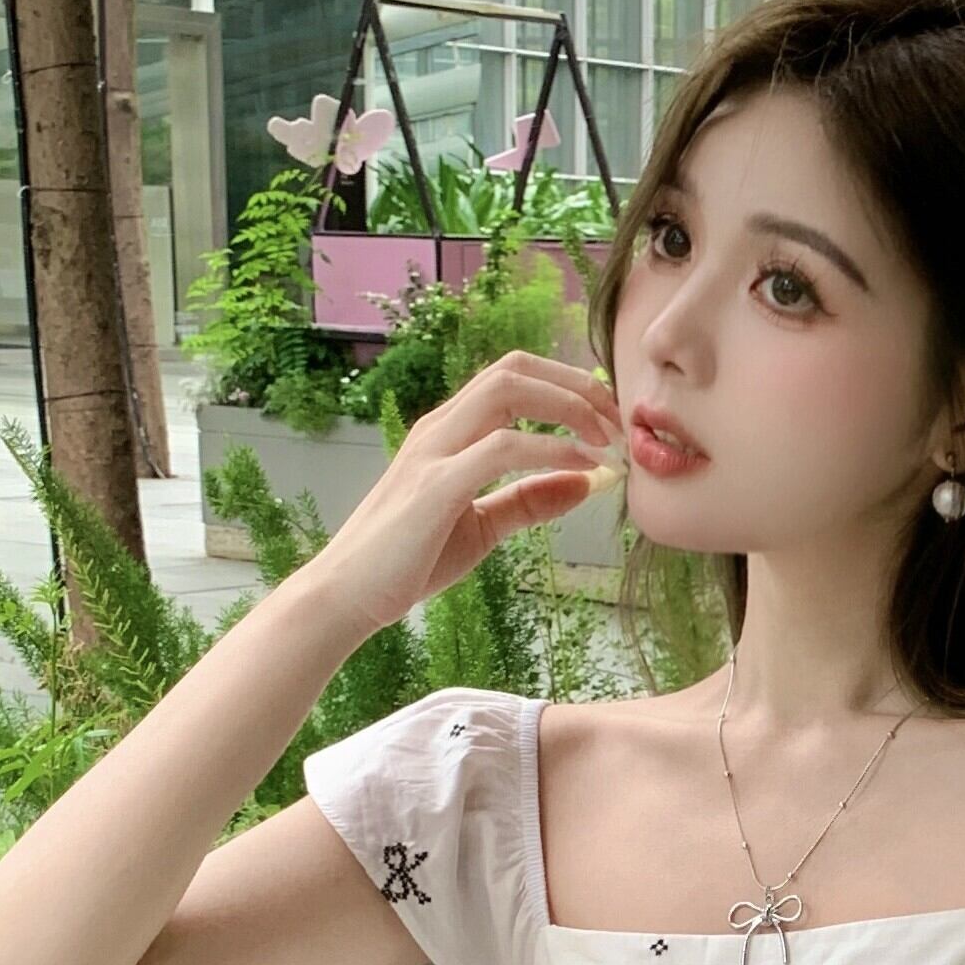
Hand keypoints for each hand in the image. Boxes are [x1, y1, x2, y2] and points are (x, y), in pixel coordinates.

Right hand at [308, 352, 622, 640]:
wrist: (345, 596)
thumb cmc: (406, 562)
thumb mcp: (481, 526)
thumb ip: (528, 502)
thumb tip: (588, 482)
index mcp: (449, 432)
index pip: (513, 377)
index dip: (566, 384)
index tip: (608, 416)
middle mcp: (440, 428)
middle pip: (514, 368)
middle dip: (576, 384)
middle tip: (619, 420)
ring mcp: (434, 452)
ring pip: (507, 390)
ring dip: (568, 406)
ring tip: (607, 438)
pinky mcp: (435, 487)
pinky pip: (501, 448)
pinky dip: (550, 450)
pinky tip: (582, 467)